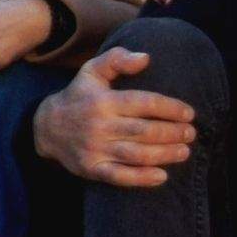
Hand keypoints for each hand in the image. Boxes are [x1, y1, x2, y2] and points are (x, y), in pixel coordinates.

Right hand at [32, 43, 197, 188]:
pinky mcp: (92, 168)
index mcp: (103, 101)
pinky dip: (142, 178)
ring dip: (165, 154)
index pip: (143, 103)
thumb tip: (146, 58)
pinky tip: (162, 176)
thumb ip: (117, 59)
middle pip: (144, 130)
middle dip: (172, 132)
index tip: (189, 113)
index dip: (170, 108)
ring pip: (137, 154)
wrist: (46, 128)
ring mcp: (95, 148)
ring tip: (184, 151)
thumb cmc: (79, 97)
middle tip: (190, 133)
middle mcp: (99, 125)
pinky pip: (119, 176)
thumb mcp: (91, 72)